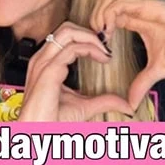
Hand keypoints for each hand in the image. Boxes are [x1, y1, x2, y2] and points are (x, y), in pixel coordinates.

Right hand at [17, 21, 133, 121]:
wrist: (39, 135)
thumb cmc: (52, 122)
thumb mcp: (84, 108)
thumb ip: (103, 101)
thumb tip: (125, 103)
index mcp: (46, 63)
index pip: (66, 36)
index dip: (88, 38)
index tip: (106, 51)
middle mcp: (42, 59)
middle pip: (66, 28)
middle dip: (90, 33)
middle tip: (107, 46)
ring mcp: (43, 63)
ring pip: (68, 32)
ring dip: (92, 38)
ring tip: (106, 52)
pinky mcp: (48, 71)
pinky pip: (72, 48)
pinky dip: (90, 48)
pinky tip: (102, 58)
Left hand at [90, 0, 164, 109]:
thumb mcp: (157, 70)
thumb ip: (142, 83)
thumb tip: (132, 104)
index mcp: (135, 21)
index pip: (106, 15)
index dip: (97, 28)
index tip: (99, 46)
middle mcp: (135, 11)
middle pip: (102, 2)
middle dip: (93, 18)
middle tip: (96, 39)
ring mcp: (140, 6)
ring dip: (98, 15)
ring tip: (102, 34)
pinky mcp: (148, 5)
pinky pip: (120, 3)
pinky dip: (109, 14)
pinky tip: (110, 31)